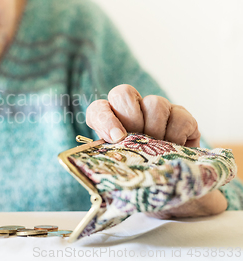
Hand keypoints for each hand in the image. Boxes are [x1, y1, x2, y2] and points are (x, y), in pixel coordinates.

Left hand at [86, 84, 226, 217]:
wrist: (172, 187)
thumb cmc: (140, 178)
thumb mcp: (122, 175)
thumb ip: (112, 168)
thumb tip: (101, 184)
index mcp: (109, 123)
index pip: (98, 110)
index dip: (105, 120)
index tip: (115, 138)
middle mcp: (132, 110)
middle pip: (124, 94)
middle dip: (131, 118)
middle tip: (139, 141)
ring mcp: (158, 110)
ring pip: (154, 103)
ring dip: (156, 129)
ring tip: (158, 151)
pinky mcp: (182, 117)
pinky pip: (180, 117)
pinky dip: (177, 136)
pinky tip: (175, 149)